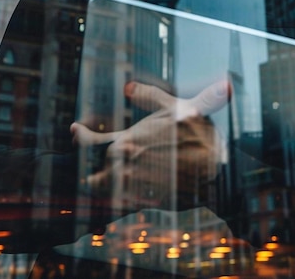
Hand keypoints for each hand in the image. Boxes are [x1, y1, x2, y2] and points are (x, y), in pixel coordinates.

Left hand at [70, 80, 229, 213]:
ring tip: (100, 182)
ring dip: (99, 186)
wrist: (218, 169)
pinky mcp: (144, 203)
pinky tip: (117, 199)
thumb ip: (149, 96)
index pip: (90, 142)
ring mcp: (133, 186)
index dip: (80, 138)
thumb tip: (129, 86)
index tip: (75, 132)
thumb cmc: (197, 133)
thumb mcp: (176, 106)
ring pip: (102, 190)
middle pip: (92, 170)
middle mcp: (125, 164)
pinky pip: (118, 207)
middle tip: (90, 163)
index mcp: (128, 140)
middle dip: (90, 166)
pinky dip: (113, 204)